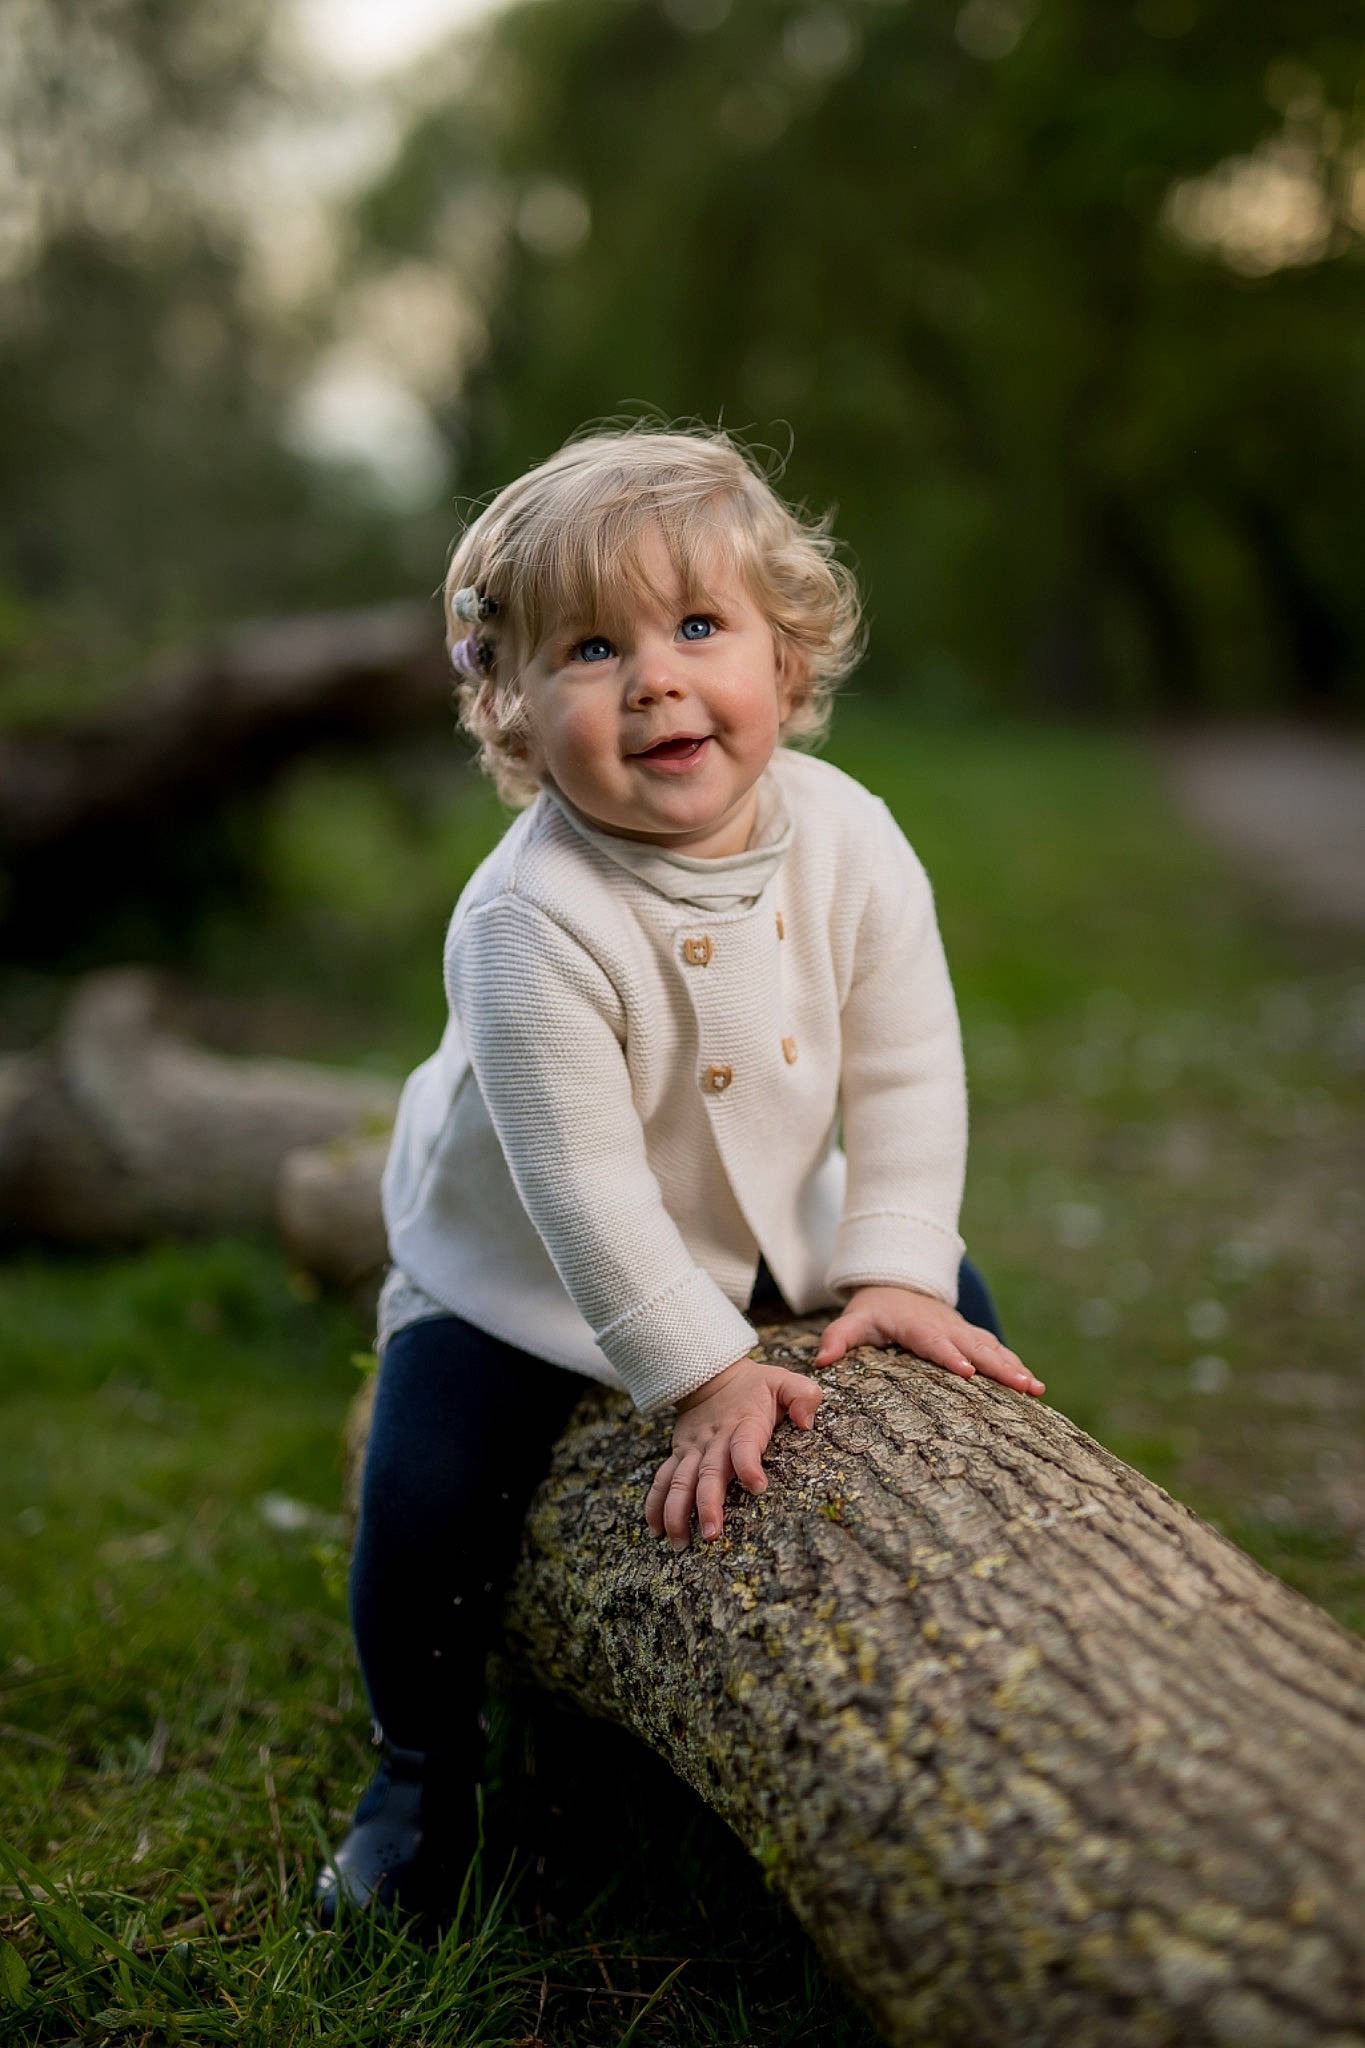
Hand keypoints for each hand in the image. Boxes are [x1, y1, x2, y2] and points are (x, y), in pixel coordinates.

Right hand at [644, 1354, 822, 1550]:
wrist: (711, 1376)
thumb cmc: (756, 1387)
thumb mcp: (784, 1382)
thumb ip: (802, 1395)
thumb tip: (806, 1422)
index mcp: (744, 1424)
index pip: (744, 1444)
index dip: (749, 1464)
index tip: (758, 1487)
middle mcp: (715, 1439)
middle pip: (709, 1472)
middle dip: (708, 1504)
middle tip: (712, 1534)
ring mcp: (694, 1449)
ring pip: (681, 1481)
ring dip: (677, 1512)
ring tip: (680, 1543)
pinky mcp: (679, 1455)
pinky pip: (663, 1480)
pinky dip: (656, 1504)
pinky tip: (656, 1530)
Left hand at [815, 1285, 1043, 1395]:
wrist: (898, 1284)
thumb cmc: (874, 1309)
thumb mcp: (853, 1319)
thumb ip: (838, 1337)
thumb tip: (822, 1361)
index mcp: (917, 1326)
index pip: (935, 1343)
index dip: (951, 1357)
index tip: (969, 1373)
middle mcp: (946, 1328)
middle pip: (975, 1348)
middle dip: (999, 1368)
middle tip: (1022, 1387)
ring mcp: (962, 1331)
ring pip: (992, 1349)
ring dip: (1015, 1368)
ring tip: (1036, 1389)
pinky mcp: (972, 1337)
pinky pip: (997, 1351)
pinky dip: (1016, 1366)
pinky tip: (1034, 1386)